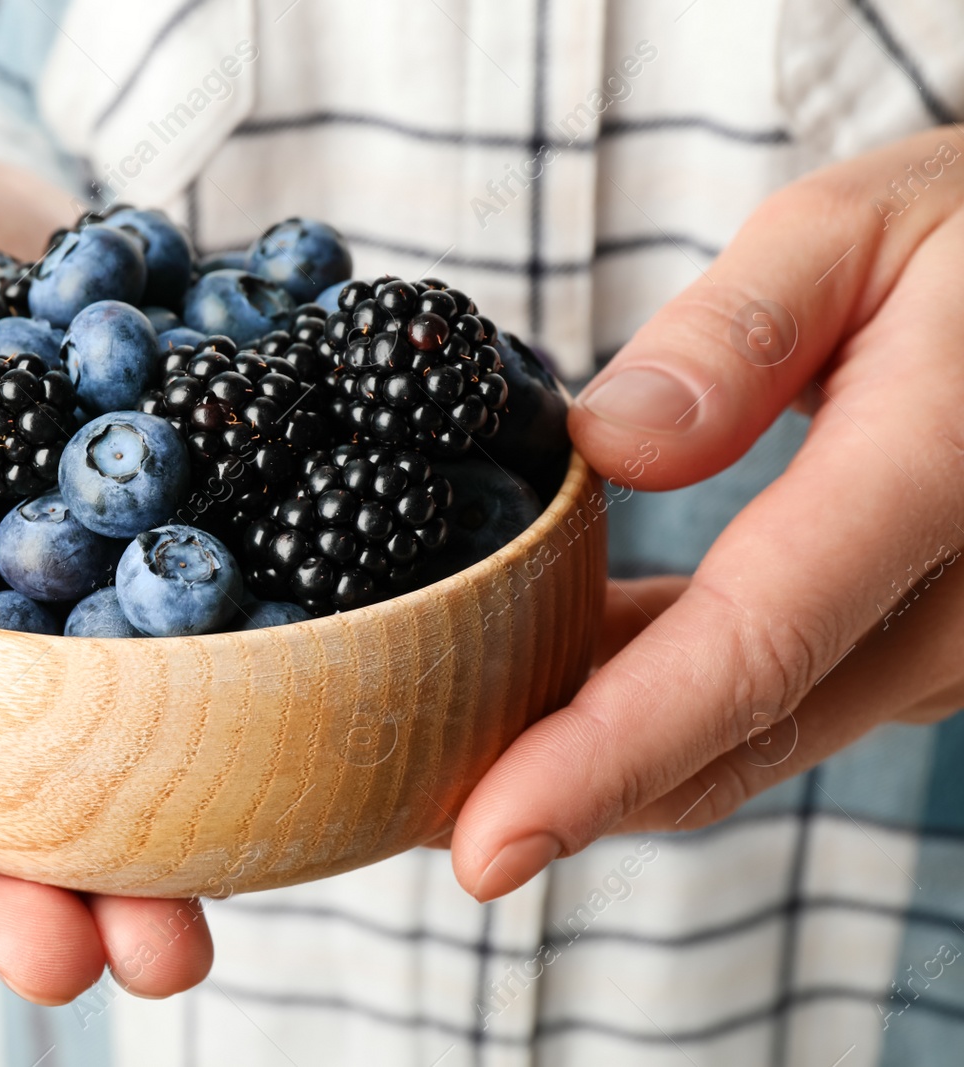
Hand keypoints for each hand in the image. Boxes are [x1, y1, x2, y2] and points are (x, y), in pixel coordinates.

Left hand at [451, 126, 963, 899]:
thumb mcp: (860, 229)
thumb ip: (739, 331)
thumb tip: (610, 443)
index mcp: (935, 475)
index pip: (750, 647)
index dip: (606, 757)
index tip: (487, 841)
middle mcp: (958, 601)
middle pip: (734, 732)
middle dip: (562, 791)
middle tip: (403, 809)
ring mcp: (943, 638)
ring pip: (746, 734)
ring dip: (597, 755)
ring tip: (444, 748)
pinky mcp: (910, 642)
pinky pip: (766, 697)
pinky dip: (650, 704)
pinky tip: (545, 675)